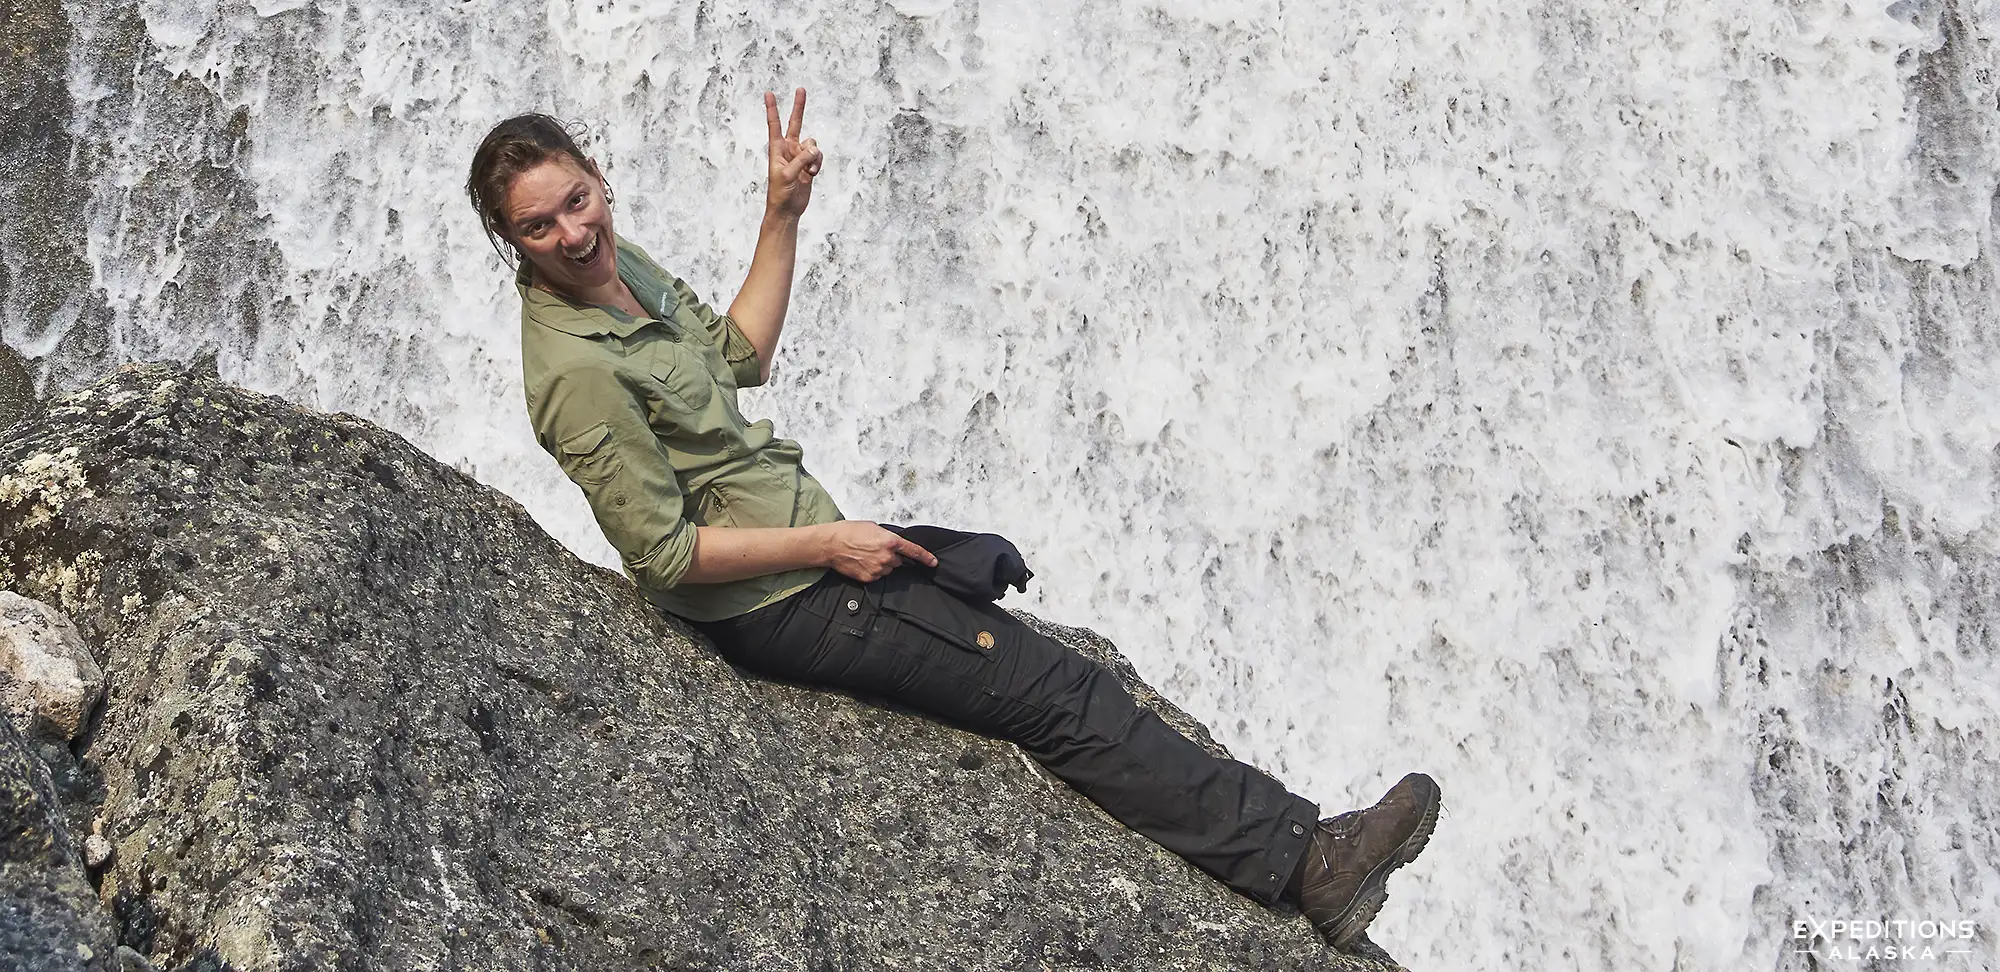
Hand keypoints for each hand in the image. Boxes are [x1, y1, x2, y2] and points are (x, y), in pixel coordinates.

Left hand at [763, 87, 821, 219]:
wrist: (787, 209)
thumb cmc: (779, 193)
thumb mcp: (787, 175)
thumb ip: (801, 160)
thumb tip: (814, 149)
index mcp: (776, 149)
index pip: (774, 124)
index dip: (772, 109)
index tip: (769, 93)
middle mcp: (788, 149)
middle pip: (795, 123)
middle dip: (799, 107)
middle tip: (801, 89)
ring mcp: (799, 156)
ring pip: (813, 145)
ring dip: (814, 156)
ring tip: (809, 170)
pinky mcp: (808, 165)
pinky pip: (818, 157)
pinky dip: (817, 163)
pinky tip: (812, 174)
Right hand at [821, 520, 936, 582]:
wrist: (831, 544)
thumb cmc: (849, 532)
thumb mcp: (873, 527)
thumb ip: (887, 536)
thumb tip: (893, 543)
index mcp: (890, 541)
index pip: (914, 551)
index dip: (926, 558)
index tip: (933, 563)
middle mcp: (887, 556)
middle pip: (899, 561)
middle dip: (891, 557)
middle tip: (875, 550)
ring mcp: (879, 569)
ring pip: (888, 569)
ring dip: (882, 564)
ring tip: (866, 556)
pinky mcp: (870, 578)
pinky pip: (877, 576)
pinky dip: (872, 571)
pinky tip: (862, 563)